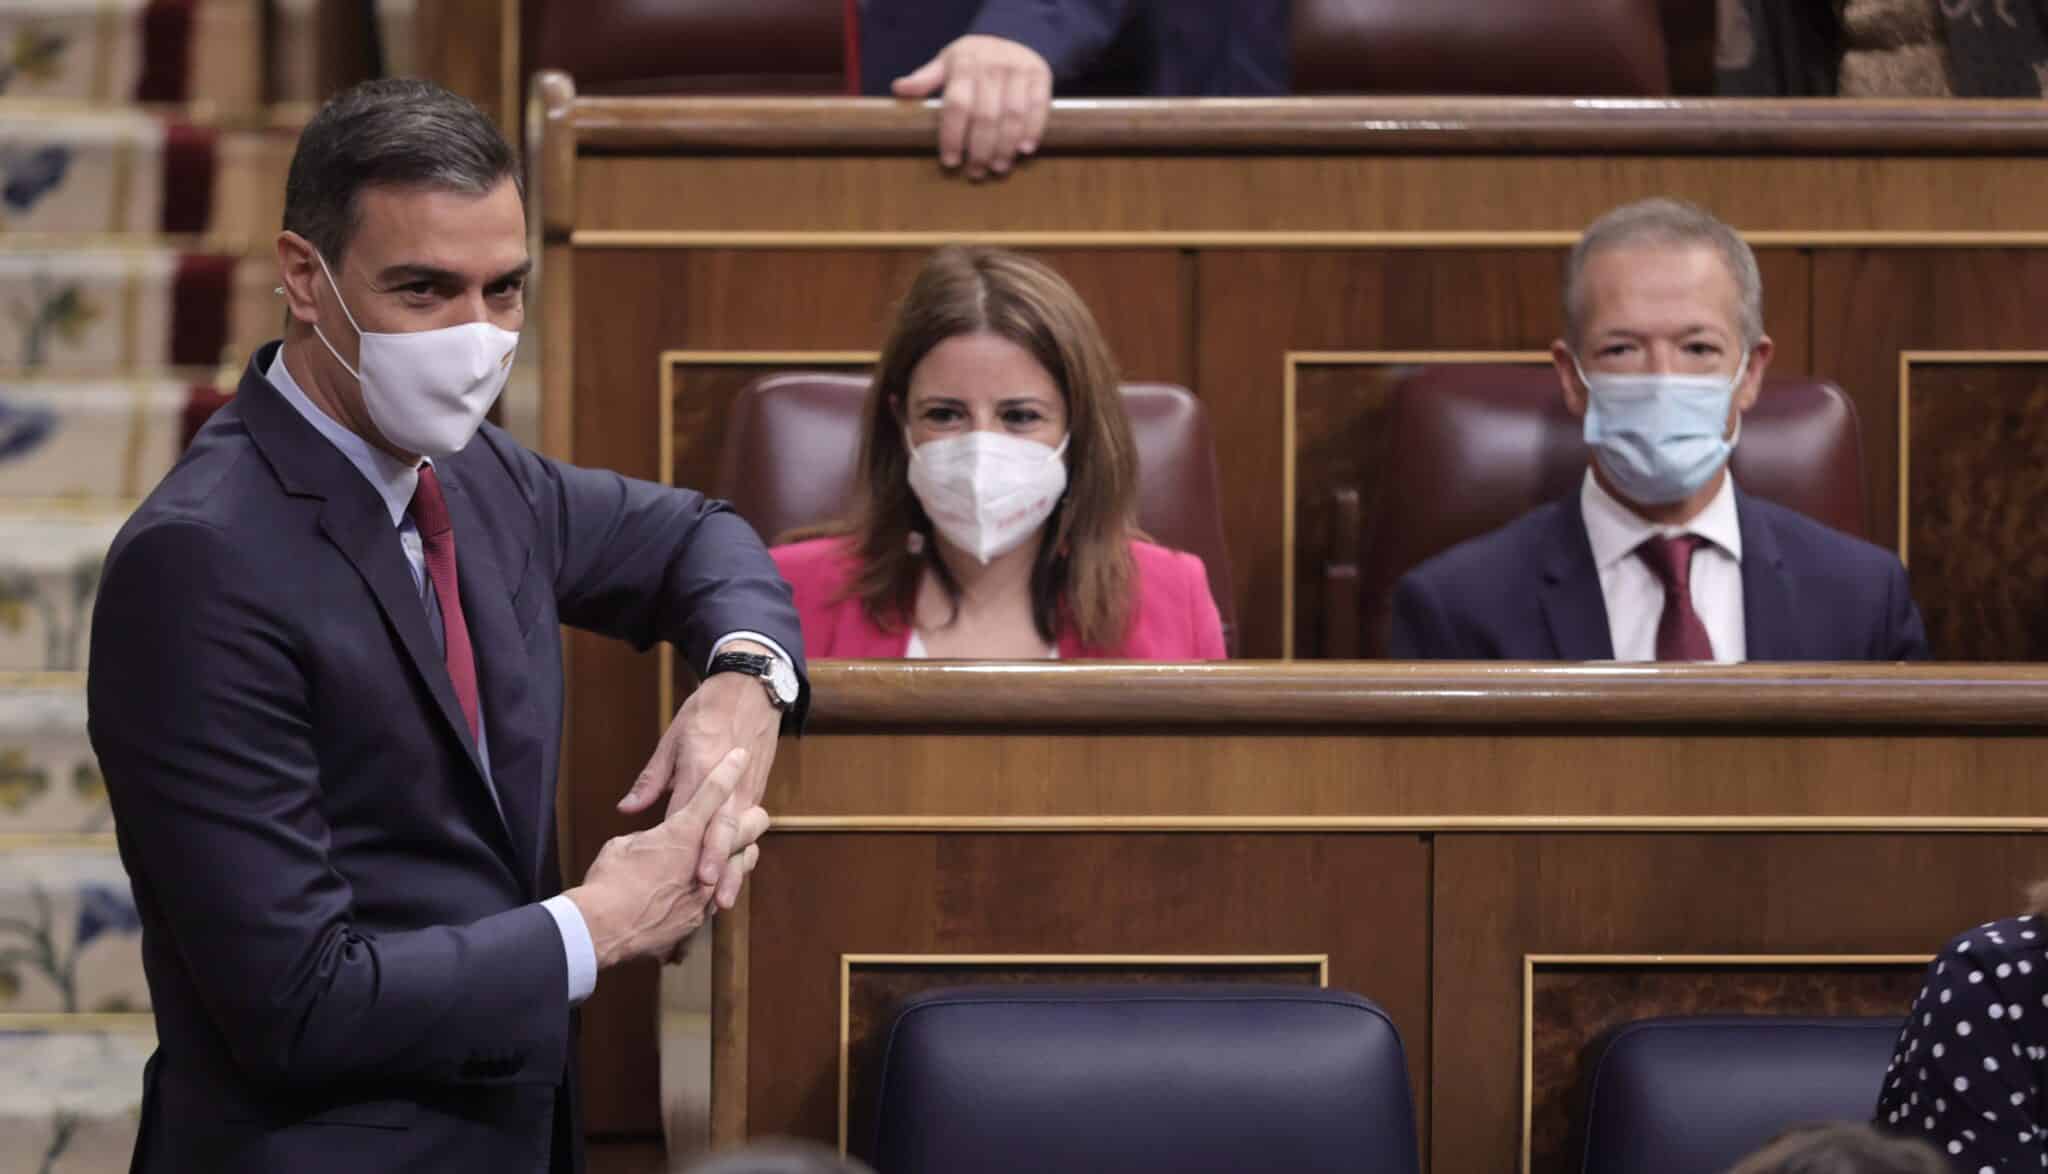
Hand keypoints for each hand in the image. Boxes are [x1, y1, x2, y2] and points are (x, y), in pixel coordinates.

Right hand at [568, 748, 769, 967]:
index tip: (741, 755)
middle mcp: (701, 858)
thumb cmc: (607, 881)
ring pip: (741, 863)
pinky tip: (715, 883)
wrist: (603, 931)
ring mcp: (705, 889)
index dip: (728, 771)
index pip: (712, 792)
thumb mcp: (621, 846)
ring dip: (741, 852)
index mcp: (681, 832)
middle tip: (754, 811)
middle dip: (751, 817)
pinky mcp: (699, 916)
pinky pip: (720, 893)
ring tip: (742, 847)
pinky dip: (721, 884)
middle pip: (744, 828)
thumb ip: (644, 836)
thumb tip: (651, 838)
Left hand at [616, 642, 782, 909]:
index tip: (668, 872)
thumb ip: (651, 779)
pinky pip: (749, 829)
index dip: (681, 846)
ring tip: (722, 899)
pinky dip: (740, 854)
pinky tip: (730, 879)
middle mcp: (729, 786)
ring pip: (742, 837)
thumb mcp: (673, 739)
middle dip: (716, 863)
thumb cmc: (707, 711)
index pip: (690, 814)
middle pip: (723, 831)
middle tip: (706, 894)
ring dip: (732, 868)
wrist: (751, 688)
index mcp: (702, 769)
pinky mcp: (756, 793)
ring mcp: (748, 791)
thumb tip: (626, 809)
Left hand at [892, 34, 1050, 178]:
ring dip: (1005, 146)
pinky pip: (1038, 107)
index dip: (952, 136)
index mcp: (964, 63)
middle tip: (975, 172)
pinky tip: (1024, 150)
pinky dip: (1033, 130)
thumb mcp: (945, 62)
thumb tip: (899, 89)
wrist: (1012, 35)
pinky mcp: (1041, 75)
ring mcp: (1019, 69)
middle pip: (985, 116)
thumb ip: (924, 79)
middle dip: (980, 150)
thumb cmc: (972, 59)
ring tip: (998, 168)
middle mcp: (992, 65)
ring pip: (1012, 115)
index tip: (950, 161)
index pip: (957, 105)